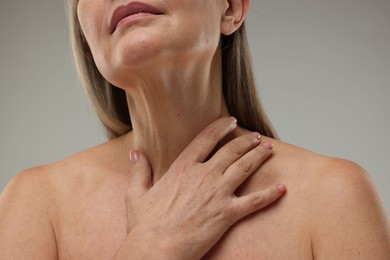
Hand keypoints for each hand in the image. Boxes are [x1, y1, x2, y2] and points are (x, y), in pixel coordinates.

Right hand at [124, 117, 285, 258]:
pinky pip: (255, 201)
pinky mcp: (227, 214)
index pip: (206, 139)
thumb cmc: (145, 225)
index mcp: (183, 168)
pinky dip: (270, 194)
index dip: (220, 127)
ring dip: (258, 157)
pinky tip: (282, 188)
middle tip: (256, 137)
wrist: (156, 249)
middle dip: (246, 141)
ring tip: (268, 149)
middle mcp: (204, 175)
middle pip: (231, 151)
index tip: (231, 120)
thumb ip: (139, 170)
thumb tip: (135, 153)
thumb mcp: (136, 193)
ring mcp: (218, 193)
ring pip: (244, 168)